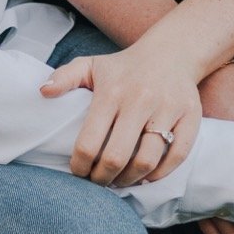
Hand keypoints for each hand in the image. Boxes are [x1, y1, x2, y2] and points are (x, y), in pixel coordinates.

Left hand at [45, 38, 202, 185]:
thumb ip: (64, 77)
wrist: (172, 51)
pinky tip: (145, 176)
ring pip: (147, 161)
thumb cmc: (124, 66)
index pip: (89, 142)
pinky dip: (160, 173)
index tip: (78, 172)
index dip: (80, 166)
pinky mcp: (190, 116)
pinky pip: (177, 155)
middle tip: (97, 182)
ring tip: (119, 180)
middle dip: (102, 178)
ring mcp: (168, 109)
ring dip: (129, 180)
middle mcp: (140, 101)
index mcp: (112, 92)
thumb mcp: (91, 65)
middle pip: (116, 157)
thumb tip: (42, 92)